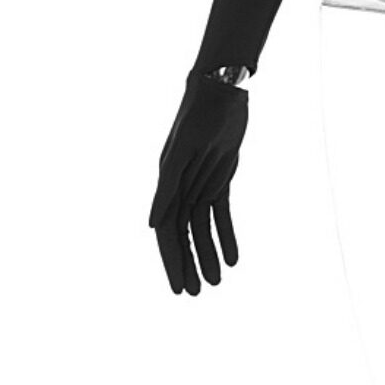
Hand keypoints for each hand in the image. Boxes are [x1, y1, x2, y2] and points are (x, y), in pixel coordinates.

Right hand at [149, 73, 248, 294]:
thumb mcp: (182, 151)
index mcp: (167, 184)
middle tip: (196, 294)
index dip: (172, 261)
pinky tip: (234, 258)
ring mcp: (200, 183)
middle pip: (182, 235)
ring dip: (208, 255)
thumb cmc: (199, 116)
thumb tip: (150, 224)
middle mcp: (180, 187)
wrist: (221, 90)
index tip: (179, 288)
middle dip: (188, 264)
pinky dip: (227, 236)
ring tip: (216, 282)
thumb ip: (167, 187)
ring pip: (202, 229)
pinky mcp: (221, 178)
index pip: (167, 232)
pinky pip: (221, 214)